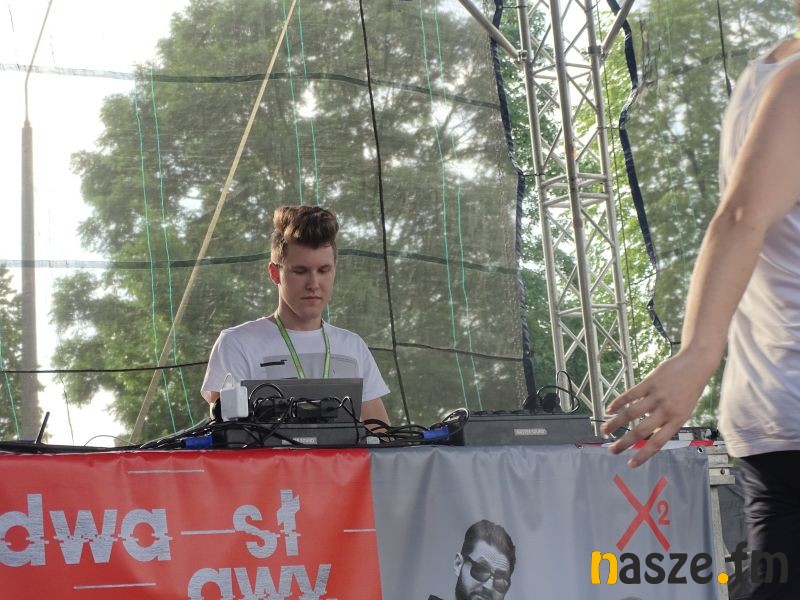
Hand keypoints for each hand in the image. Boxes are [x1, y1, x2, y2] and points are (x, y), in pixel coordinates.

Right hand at [601, 351, 715, 466]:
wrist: (696, 365)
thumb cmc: (690, 390)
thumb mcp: (684, 411)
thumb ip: (668, 423)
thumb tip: (649, 435)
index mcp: (677, 420)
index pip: (658, 443)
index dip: (643, 455)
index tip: (630, 464)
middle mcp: (666, 410)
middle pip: (641, 431)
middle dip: (624, 443)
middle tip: (612, 450)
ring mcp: (657, 396)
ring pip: (631, 413)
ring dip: (615, 423)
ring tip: (605, 431)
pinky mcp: (649, 382)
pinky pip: (630, 395)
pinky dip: (618, 403)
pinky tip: (610, 410)